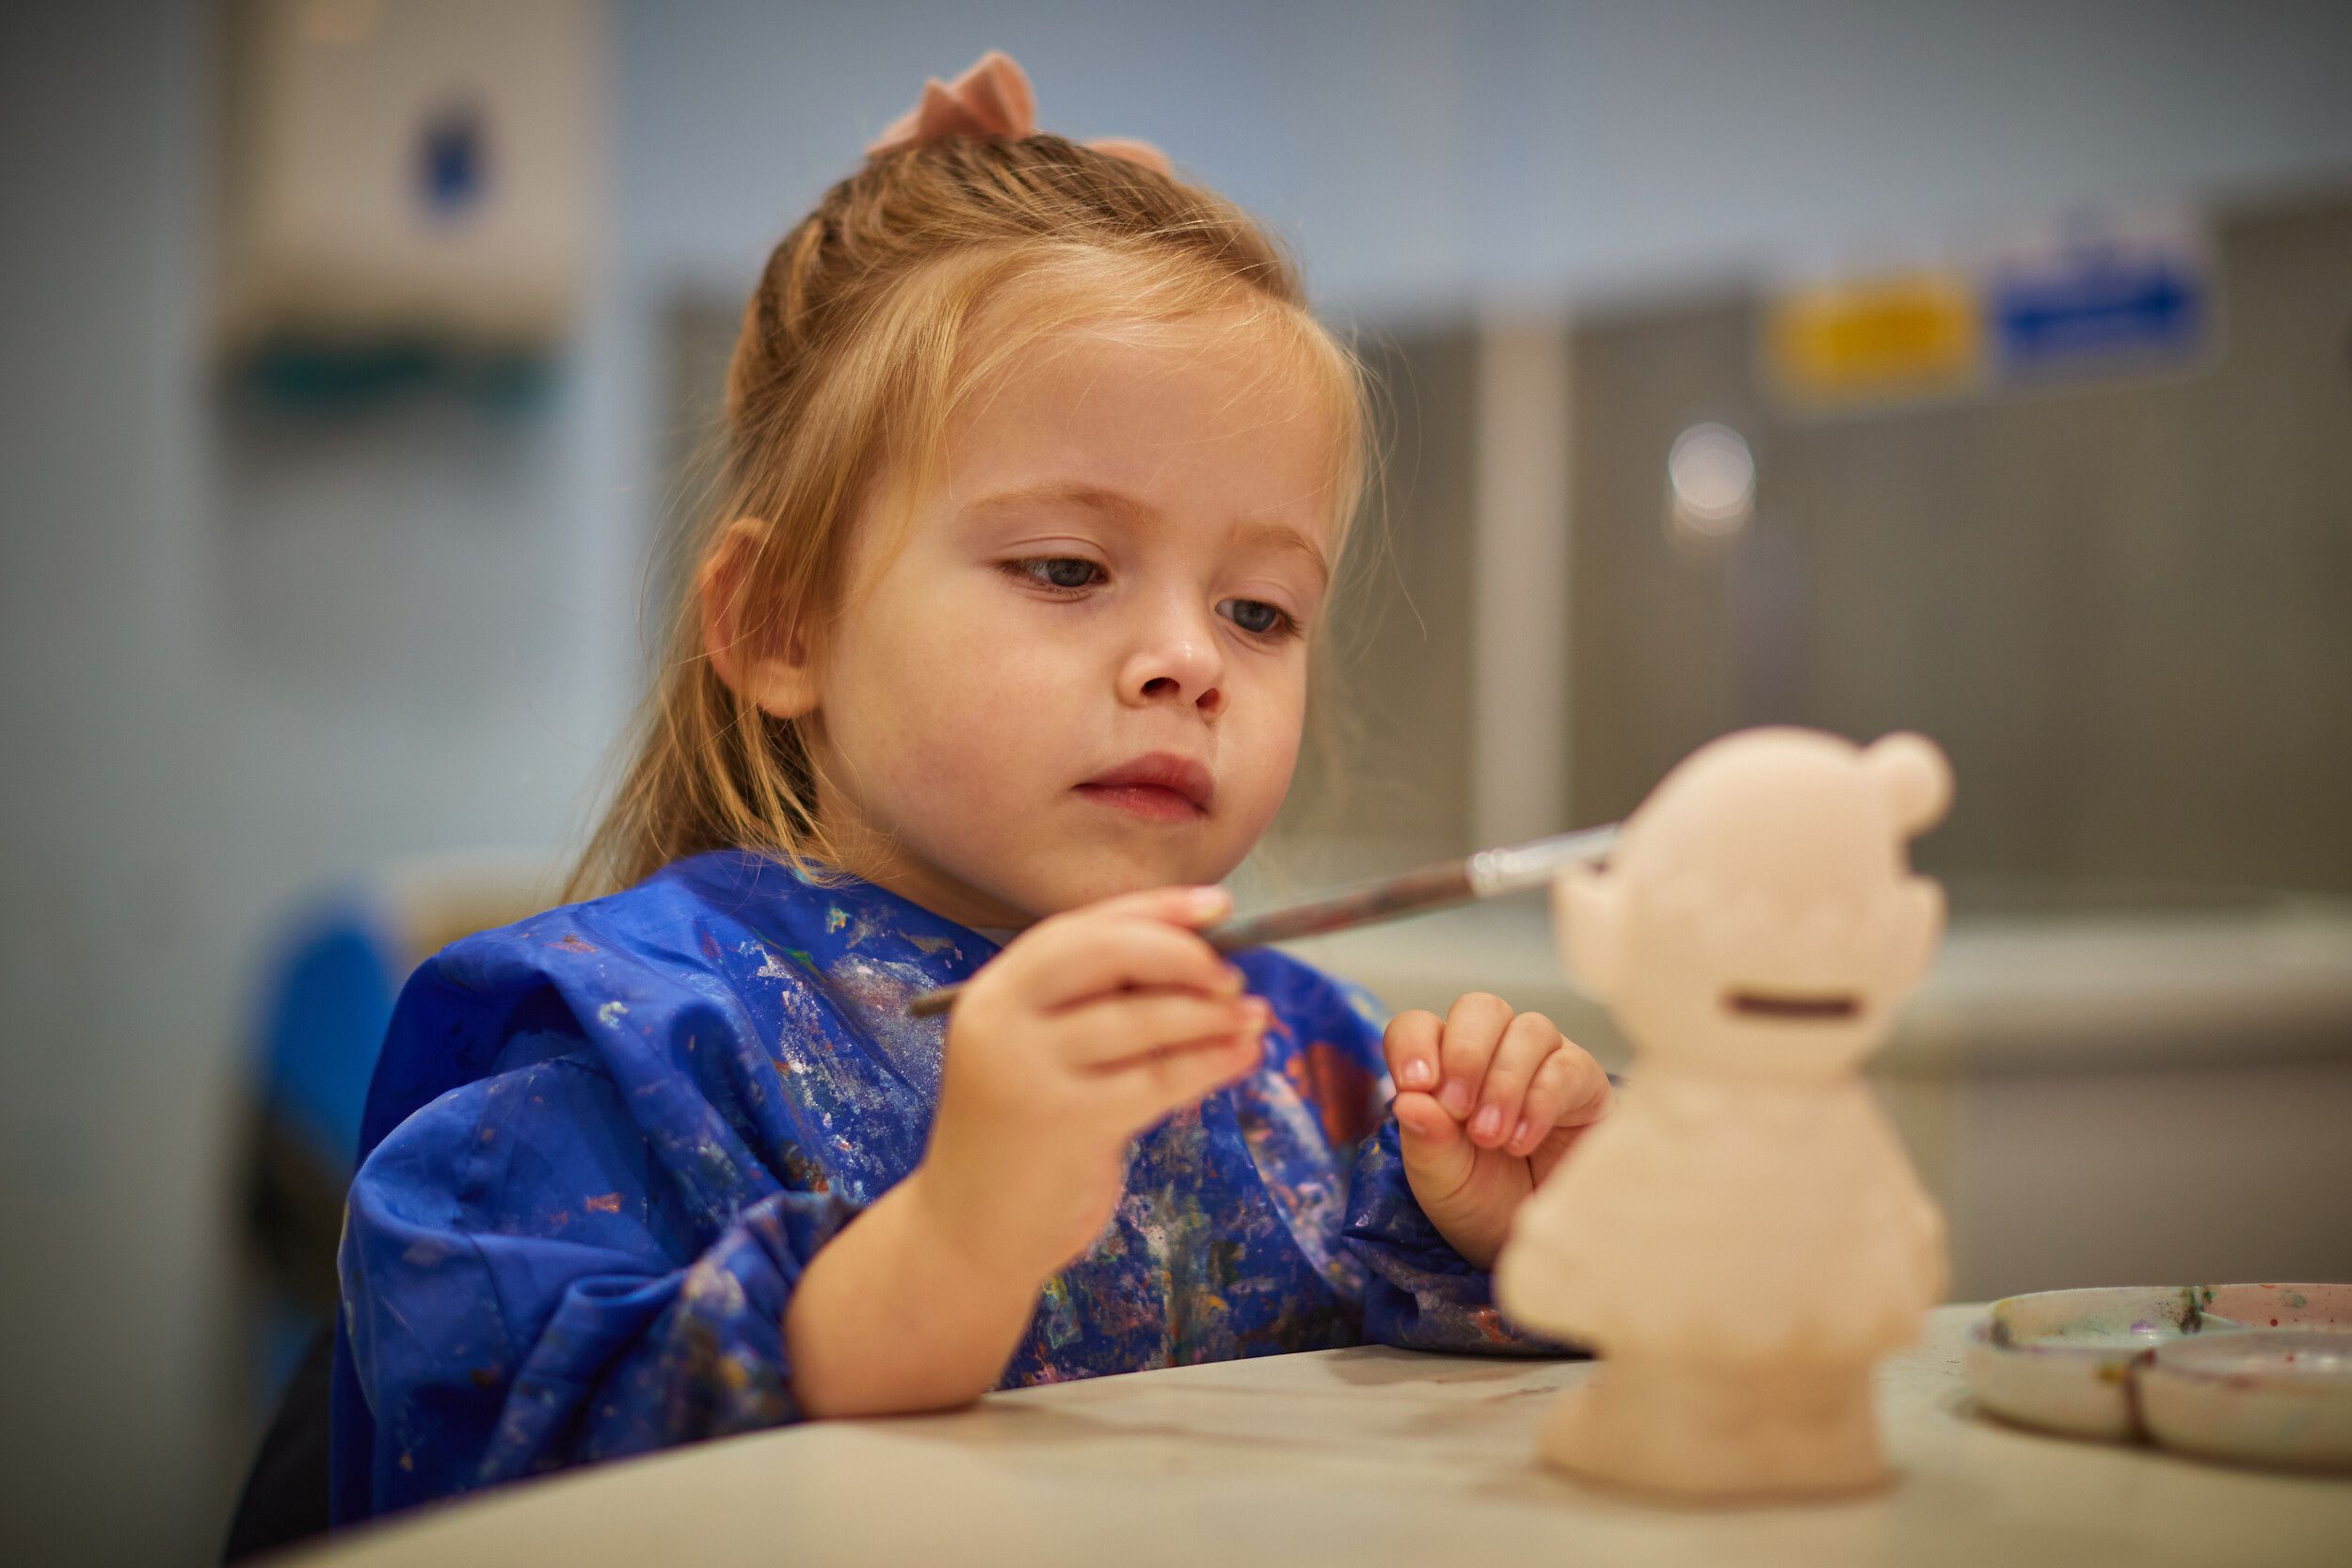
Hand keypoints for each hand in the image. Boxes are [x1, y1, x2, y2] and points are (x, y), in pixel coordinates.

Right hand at [915, 885, 1270, 1290]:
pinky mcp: (1069, 1125)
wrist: (968, 1231)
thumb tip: (1198, 959)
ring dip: (1211, 1014)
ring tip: (1252, 1017)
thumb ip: (1093, 1007)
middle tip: (1231, 977)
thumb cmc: (1017, 1134)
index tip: (1220, 905)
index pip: (1081, 927)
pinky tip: (1243, 1056)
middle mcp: (1003, 1021)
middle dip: (1184, 955)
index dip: (1156, 909)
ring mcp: (1031, 1072)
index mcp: (994, 992)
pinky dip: (1213, 1062)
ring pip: (1144, 1019)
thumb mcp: (1036, 1054)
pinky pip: (1161, 1078)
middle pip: (1110, 954)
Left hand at [1382, 994, 1610, 1269]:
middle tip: (1458, 1109)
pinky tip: (1522, 1141)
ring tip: (1491, 1137)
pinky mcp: (1584, 1084)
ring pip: (1528, 1029)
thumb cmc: (1479, 1202)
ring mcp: (1542, 1062)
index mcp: (1443, 1065)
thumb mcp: (1440, 1179)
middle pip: (1479, 1008)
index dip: (1414, 1045)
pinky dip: (1539, 1101)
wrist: (1533, 1238)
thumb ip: (1425, 1138)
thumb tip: (1408, 1100)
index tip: (1416, 1085)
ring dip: (1504, 1081)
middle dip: (1465, 1054)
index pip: (1420, 1026)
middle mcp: (1493, 1052)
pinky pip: (1566, 1067)